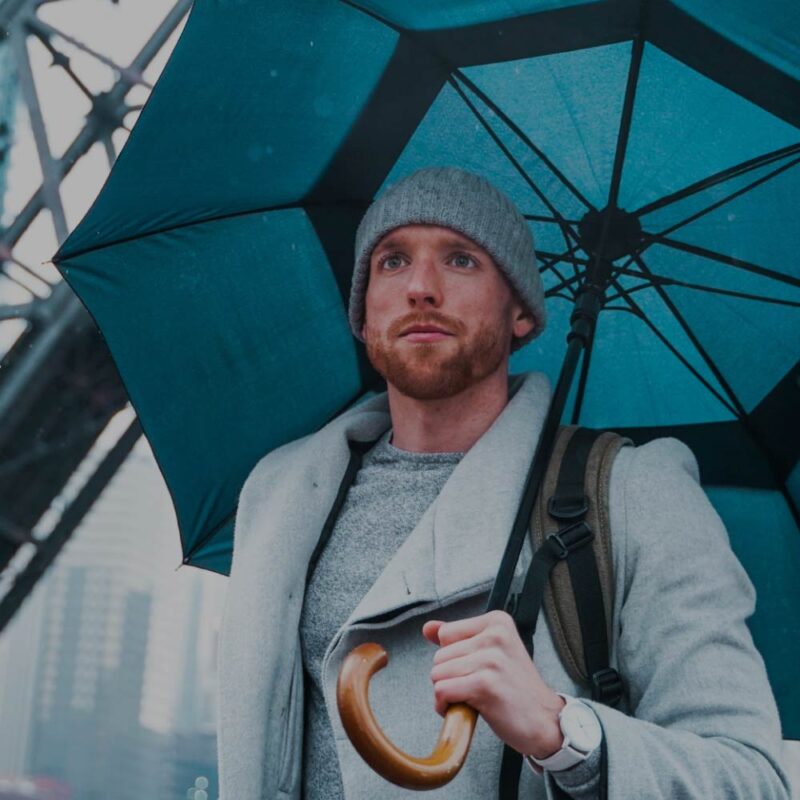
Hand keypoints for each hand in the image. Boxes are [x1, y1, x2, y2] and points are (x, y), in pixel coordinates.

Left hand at [422, 610, 565, 758]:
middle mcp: (495, 635)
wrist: (545, 720)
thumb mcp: (490, 653)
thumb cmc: (516, 688)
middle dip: (449, 677)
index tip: (473, 670)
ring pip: (438, 674)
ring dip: (447, 693)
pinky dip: (445, 705)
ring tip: (472, 698)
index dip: (452, 657)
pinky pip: (442, 690)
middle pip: (439, 655)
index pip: (446, 634)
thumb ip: (458, 638)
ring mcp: (491, 659)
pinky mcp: (485, 684)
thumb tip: (427, 627)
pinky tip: (464, 709)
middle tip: (474, 688)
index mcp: (497, 621)